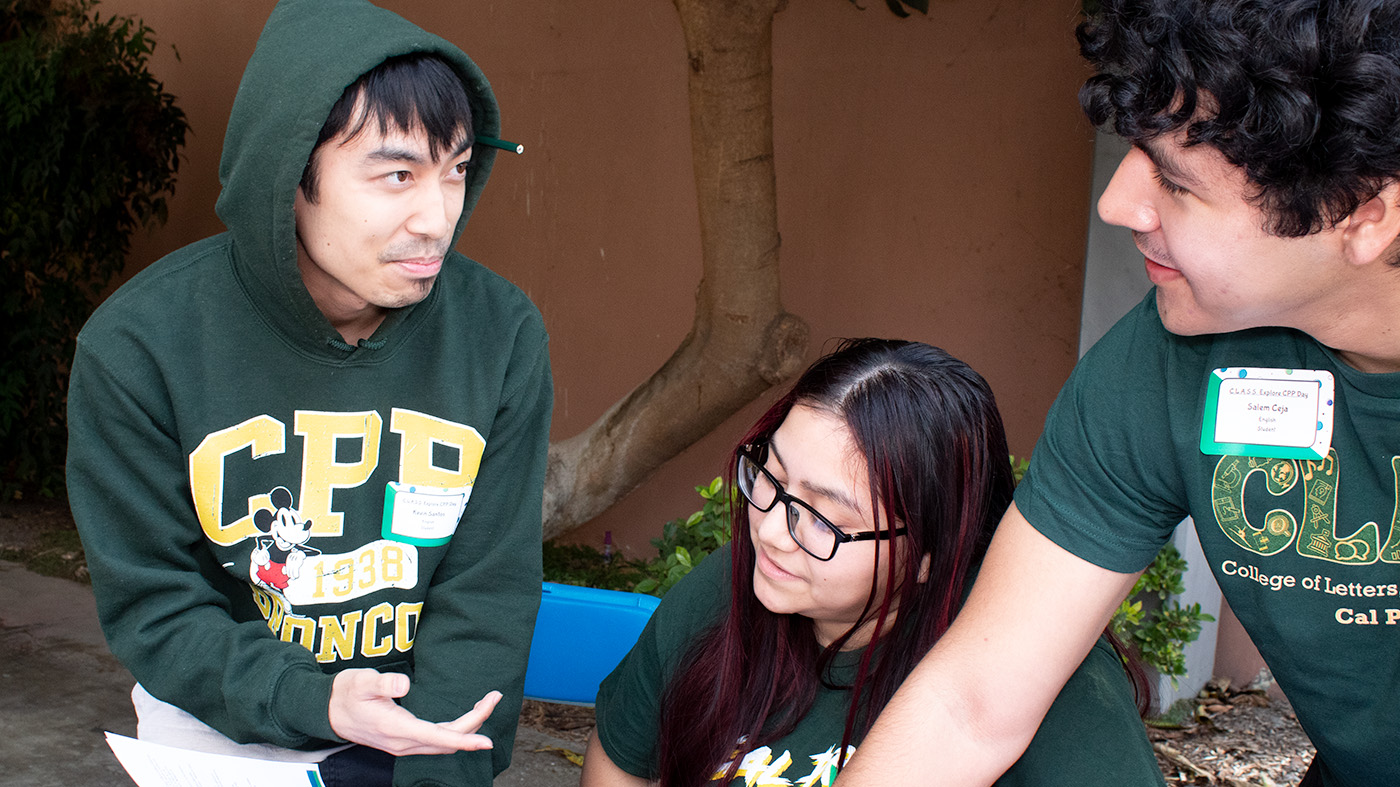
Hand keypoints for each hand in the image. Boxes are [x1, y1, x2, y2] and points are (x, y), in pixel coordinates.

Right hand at [328, 669, 500, 755]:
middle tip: (494, 697)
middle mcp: (403, 742)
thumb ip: (382, 682)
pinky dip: (456, 731)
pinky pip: (437, 741)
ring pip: (444, 743)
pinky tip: (467, 716)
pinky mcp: (405, 741)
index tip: (487, 741)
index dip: (465, 738)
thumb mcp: (360, 681)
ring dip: (469, 727)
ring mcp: (404, 744)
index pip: (438, 738)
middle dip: (476, 723)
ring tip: (486, 703)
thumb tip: (404, 683)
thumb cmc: (346, 693)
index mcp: (395, 728)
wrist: (328, 711)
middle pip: (448, 741)